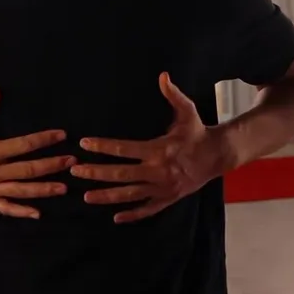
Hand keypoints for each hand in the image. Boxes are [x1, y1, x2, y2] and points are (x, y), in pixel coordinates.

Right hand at [0, 88, 75, 218]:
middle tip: (72, 161)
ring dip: (44, 190)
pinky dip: (21, 211)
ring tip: (64, 187)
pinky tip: (38, 213)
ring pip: (21, 191)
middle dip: (51, 165)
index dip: (43, 140)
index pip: (22, 146)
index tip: (61, 135)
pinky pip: (5, 208)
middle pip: (27, 170)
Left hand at [69, 72, 225, 223]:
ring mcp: (163, 188)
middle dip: (96, 173)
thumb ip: (173, 95)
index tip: (84, 144)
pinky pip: (148, 209)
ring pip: (130, 195)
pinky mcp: (169, 199)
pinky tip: (116, 217)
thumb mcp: (188, 111)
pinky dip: (132, 215)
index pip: (124, 149)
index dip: (103, 146)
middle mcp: (158, 171)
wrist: (218, 156)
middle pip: (121, 174)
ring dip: (107, 196)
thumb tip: (163, 76)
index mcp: (159, 150)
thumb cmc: (198, 132)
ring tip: (86, 197)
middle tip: (75, 171)